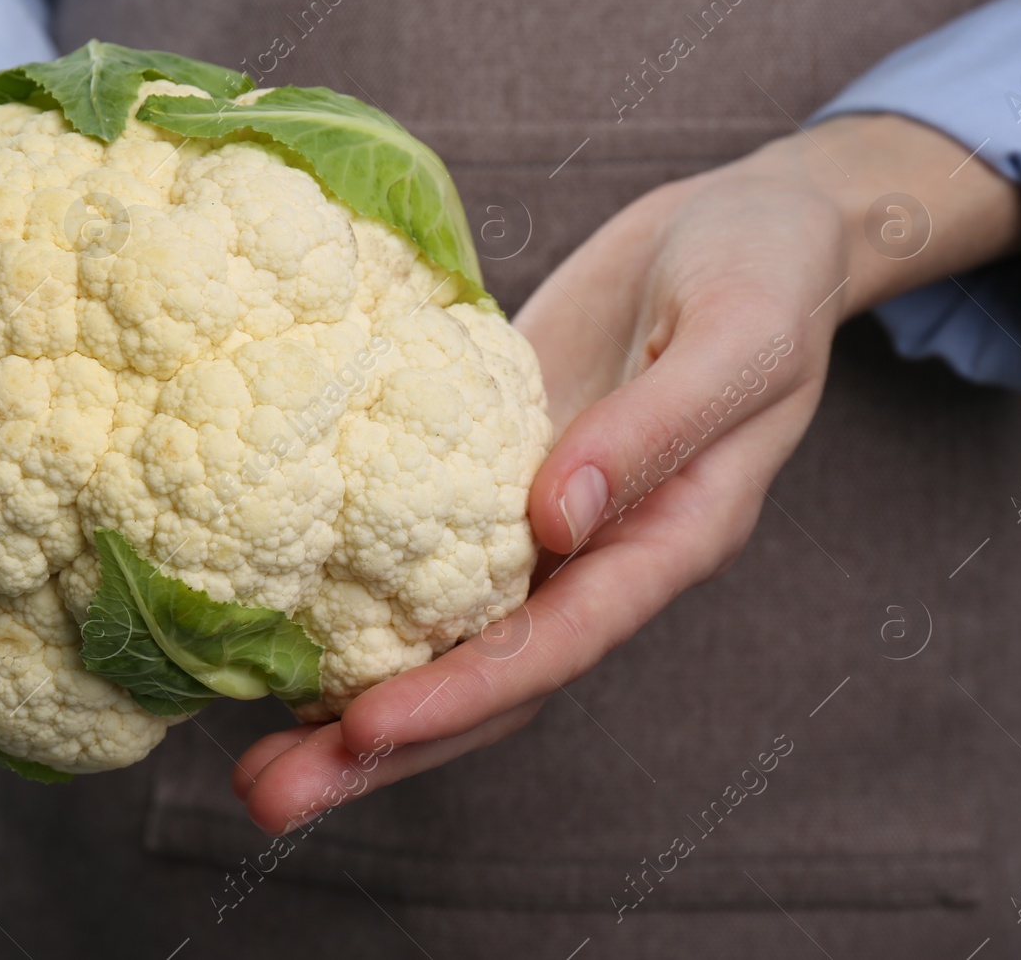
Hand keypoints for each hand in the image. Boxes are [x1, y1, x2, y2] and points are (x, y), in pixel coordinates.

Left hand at [232, 114, 1020, 832]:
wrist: (743, 224)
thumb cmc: (764, 271)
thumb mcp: (737, 337)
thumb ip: (653, 431)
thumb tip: (555, 522)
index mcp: (668, 539)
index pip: (560, 644)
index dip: (465, 696)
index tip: (366, 729)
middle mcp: (597, 555)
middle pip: (489, 679)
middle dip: (385, 748)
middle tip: (271, 796)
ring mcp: (541, 522)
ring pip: (446, 637)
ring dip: (355, 700)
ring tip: (256, 756)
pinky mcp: (489, 472)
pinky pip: (422, 557)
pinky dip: (360, 604)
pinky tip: (282, 628)